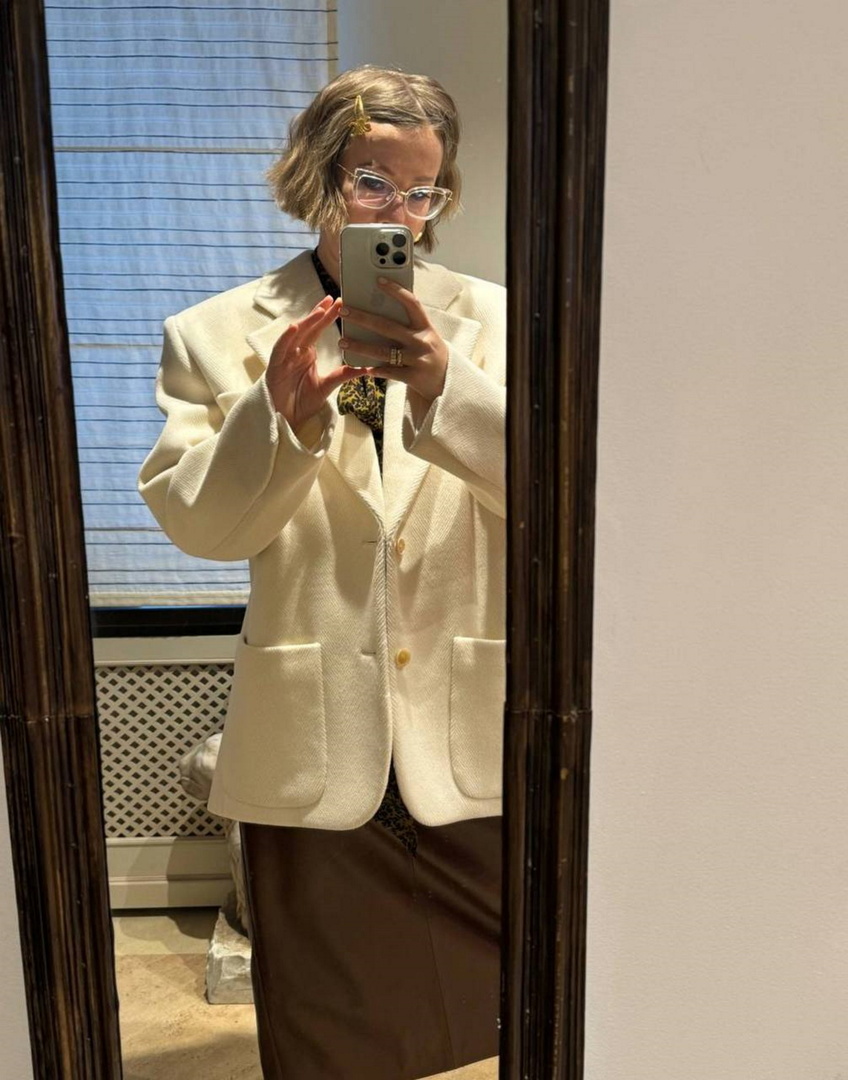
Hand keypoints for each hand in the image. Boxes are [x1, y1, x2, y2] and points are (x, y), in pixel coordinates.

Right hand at [266, 296, 358, 431]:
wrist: (285, 419)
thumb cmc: (301, 402)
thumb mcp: (327, 387)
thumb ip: (342, 375)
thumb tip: (366, 368)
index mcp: (307, 353)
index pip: (318, 330)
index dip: (327, 315)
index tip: (341, 302)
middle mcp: (295, 352)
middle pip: (308, 328)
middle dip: (320, 313)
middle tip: (334, 299)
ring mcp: (284, 358)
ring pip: (295, 335)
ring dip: (307, 321)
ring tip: (320, 310)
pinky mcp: (275, 367)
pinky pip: (280, 349)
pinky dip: (286, 338)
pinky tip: (294, 327)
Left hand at [337, 279, 448, 403]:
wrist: (449, 382)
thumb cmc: (431, 353)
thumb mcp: (426, 335)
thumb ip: (409, 324)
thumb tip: (381, 308)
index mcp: (425, 327)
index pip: (411, 304)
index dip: (396, 291)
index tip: (378, 280)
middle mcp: (422, 341)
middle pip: (388, 326)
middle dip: (363, 318)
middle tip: (344, 311)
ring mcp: (418, 360)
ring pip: (383, 351)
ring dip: (360, 346)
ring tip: (343, 342)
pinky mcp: (413, 377)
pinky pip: (389, 372)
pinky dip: (374, 369)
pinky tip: (362, 367)